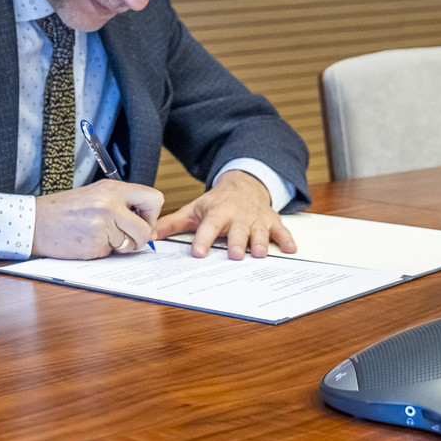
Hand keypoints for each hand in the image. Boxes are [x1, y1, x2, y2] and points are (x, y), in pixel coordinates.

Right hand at [33, 180, 164, 259]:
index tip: (140, 221)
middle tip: (127, 238)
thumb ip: (119, 204)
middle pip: (147, 228)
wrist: (34, 222)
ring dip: (118, 246)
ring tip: (97, 237)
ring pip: (130, 243)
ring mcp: (103, 223)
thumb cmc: (61, 211)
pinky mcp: (95, 242)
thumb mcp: (94, 196)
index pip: (153, 198)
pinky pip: (111, 252)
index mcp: (112, 188)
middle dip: (140, 238)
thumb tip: (145, 221)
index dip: (151, 215)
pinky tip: (85, 241)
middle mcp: (110, 203)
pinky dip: (101, 251)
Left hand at [152, 170, 297, 259]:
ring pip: (260, 231)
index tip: (198, 253)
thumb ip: (172, 224)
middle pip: (237, 230)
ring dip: (261, 242)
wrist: (242, 185)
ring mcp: (256, 218)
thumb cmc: (216, 203)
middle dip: (236, 242)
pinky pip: (282, 230)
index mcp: (216, 213)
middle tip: (235, 255)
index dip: (203, 239)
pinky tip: (291, 249)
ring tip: (260, 254)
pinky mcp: (272, 221)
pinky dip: (287, 239)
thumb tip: (149, 236)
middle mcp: (237, 216)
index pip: (208, 227)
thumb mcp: (193, 209)